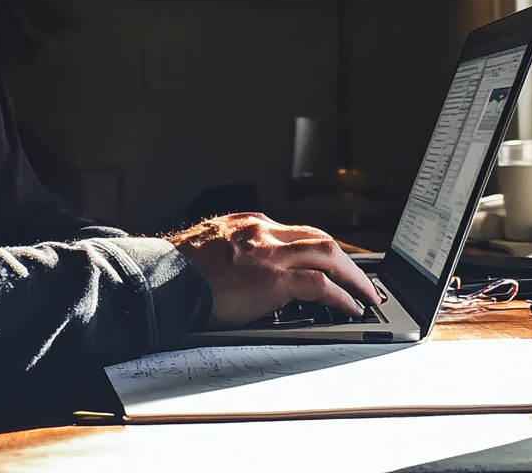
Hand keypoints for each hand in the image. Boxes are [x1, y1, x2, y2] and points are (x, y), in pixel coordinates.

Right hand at [167, 213, 383, 328]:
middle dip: (346, 259)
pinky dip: (341, 295)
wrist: (165, 277)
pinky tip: (350, 307)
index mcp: (247, 224)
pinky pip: (321, 283)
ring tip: (366, 294)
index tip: (330, 263)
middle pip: (319, 238)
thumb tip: (239, 268)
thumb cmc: (176, 269)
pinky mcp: (274, 278)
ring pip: (329, 254)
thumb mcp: (208, 246)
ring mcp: (270, 252)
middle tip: (362, 279)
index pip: (295, 232)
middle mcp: (263, 231)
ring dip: (353, 276)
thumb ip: (231, 250)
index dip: (318, 249)